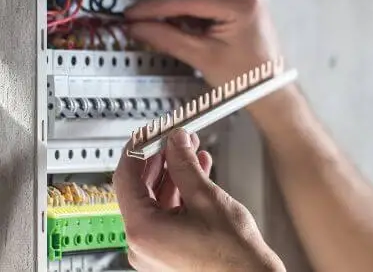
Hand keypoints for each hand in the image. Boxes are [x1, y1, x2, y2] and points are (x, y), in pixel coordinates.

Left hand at [114, 128, 284, 271]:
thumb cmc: (231, 254)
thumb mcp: (206, 197)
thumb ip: (185, 165)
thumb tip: (176, 142)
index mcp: (142, 230)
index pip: (126, 178)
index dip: (138, 150)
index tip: (149, 133)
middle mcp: (141, 244)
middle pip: (139, 190)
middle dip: (160, 161)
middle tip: (175, 139)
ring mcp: (153, 252)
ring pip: (154, 203)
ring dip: (173, 176)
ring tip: (192, 154)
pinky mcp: (167, 254)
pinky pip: (165, 218)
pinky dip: (179, 195)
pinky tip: (197, 177)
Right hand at [124, 0, 281, 86]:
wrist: (269, 84)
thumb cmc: (249, 76)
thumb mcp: (202, 57)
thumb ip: (165, 38)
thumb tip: (139, 26)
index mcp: (240, 0)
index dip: (153, 7)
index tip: (133, 15)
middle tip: (150, 18)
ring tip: (177, 25)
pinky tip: (192, 23)